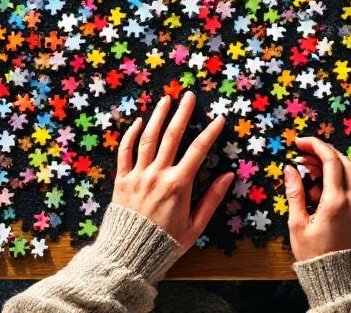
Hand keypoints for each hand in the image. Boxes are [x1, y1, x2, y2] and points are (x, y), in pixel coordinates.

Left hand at [113, 91, 233, 248]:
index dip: (210, 132)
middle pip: (172, 136)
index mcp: (178, 185)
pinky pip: (125, 151)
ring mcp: (137, 175)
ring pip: (148, 138)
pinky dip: (132, 134)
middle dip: (182, 113)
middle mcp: (157, 174)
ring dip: (158, 116)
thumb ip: (212, 199)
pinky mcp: (121, 180)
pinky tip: (139, 121)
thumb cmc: (165, 244)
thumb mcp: (195, 226)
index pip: (198, 150)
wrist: (129, 256)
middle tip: (189, 95)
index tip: (219, 118)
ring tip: (166, 99)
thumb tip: (228, 176)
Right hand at [284, 137, 350, 261]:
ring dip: (339, 165)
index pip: (329, 160)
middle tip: (306, 157)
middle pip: (345, 162)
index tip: (300, 143)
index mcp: (335, 202)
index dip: (315, 145)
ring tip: (318, 173)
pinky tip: (338, 186)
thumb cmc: (314, 256)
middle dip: (325, 153)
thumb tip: (290, 169)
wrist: (340, 282)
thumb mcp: (298, 225)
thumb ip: (295, 193)